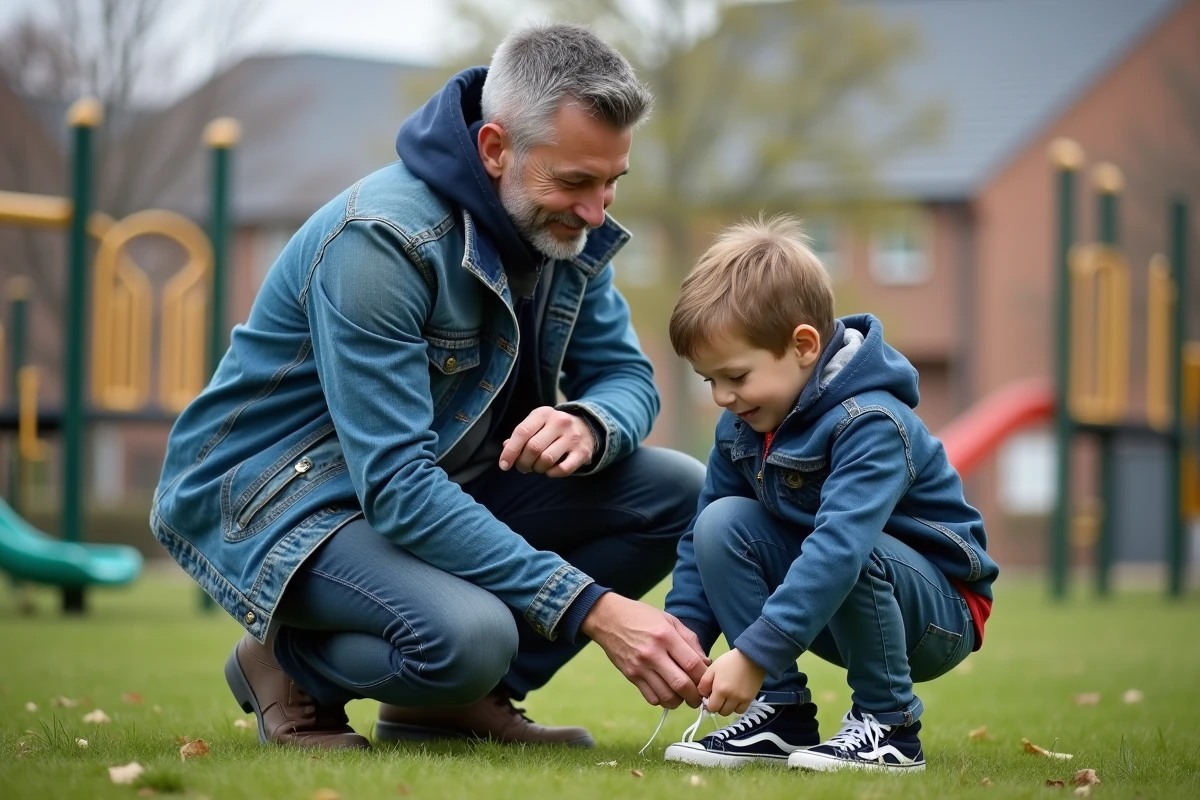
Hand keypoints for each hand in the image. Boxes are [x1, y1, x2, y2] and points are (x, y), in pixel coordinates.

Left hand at [499, 406, 595, 477]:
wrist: (586, 428)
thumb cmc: (552, 430)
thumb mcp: (536, 425)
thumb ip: (520, 436)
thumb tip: (506, 447)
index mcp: (543, 413)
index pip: (522, 432)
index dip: (510, 451)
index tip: (504, 465)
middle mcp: (559, 422)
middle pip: (533, 448)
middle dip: (523, 463)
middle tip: (523, 467)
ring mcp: (573, 437)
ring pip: (546, 459)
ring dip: (537, 468)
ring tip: (537, 467)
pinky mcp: (582, 452)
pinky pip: (563, 469)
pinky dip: (552, 474)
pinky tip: (550, 471)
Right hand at [580, 593, 709, 708]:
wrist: (608, 618)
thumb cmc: (642, 617)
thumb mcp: (669, 620)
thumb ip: (690, 641)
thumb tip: (706, 663)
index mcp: (666, 636)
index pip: (692, 664)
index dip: (704, 677)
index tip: (708, 681)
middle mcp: (653, 653)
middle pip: (681, 684)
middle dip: (695, 696)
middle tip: (699, 698)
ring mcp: (640, 666)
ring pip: (666, 695)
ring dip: (680, 701)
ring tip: (683, 697)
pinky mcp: (631, 675)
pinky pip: (651, 697)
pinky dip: (662, 700)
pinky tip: (666, 692)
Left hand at [699, 649, 765, 715]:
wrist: (750, 657)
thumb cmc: (729, 661)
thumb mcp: (712, 669)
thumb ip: (704, 683)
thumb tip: (702, 696)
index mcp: (720, 690)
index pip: (711, 708)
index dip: (709, 704)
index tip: (710, 697)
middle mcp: (731, 697)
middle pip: (721, 712)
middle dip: (718, 706)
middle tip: (719, 696)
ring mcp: (742, 699)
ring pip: (731, 712)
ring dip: (727, 707)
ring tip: (728, 697)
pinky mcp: (750, 699)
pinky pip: (742, 710)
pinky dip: (737, 707)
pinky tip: (736, 698)